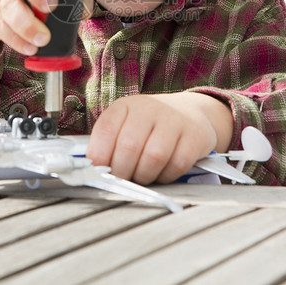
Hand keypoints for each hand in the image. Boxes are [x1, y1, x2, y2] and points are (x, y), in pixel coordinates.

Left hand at [86, 92, 232, 184]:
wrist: (190, 113)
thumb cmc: (150, 126)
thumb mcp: (125, 125)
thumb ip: (109, 143)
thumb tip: (92, 170)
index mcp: (125, 106)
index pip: (105, 130)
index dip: (99, 157)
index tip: (100, 172)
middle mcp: (148, 108)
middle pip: (129, 147)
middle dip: (123, 172)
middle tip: (124, 178)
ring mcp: (173, 120)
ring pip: (153, 157)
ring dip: (145, 175)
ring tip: (143, 175)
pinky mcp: (194, 136)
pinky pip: (177, 164)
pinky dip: (166, 176)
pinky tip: (162, 172)